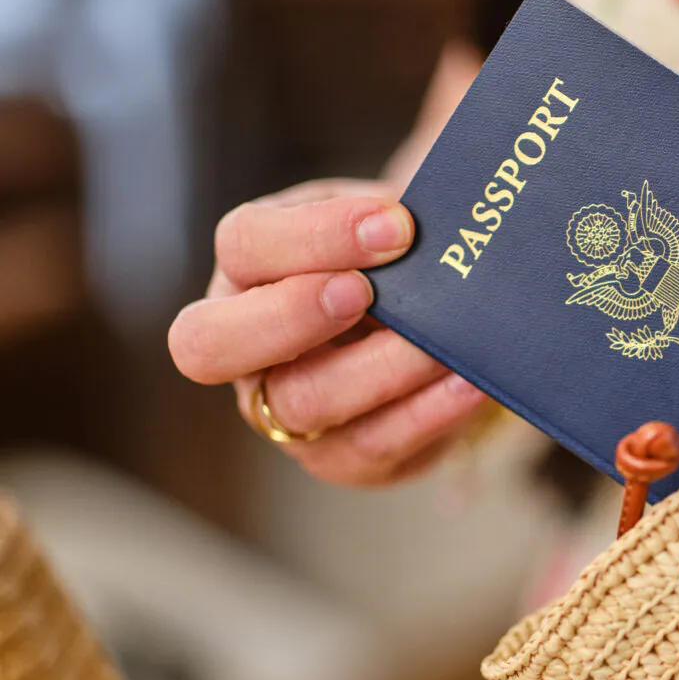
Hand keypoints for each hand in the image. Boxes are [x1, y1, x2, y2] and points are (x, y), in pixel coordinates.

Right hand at [169, 178, 486, 486]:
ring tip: (442, 345)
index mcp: (247, 269)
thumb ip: (384, 223)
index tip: (393, 224)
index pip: (243, 244)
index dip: (313, 235)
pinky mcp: (340, 458)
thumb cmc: (393, 263)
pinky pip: (373, 445)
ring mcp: (282, 413)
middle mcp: (243, 347)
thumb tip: (417, 221)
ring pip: (303, 401)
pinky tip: (467, 383)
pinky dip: (427, 413)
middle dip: (290, 315)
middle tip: (364, 292)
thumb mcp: (377, 227)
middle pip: (210, 344)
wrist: (433, 327)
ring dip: (380, 368)